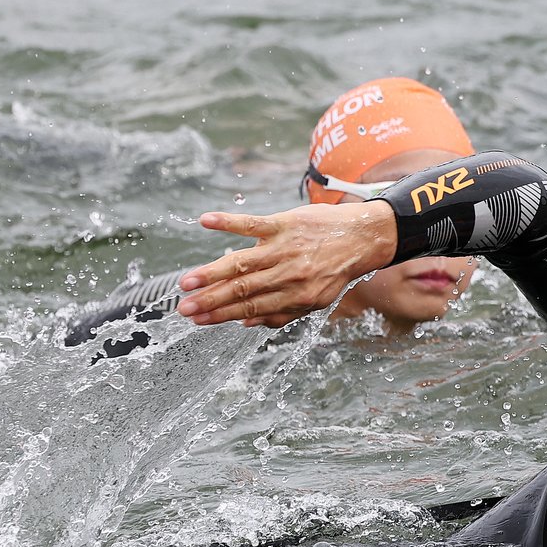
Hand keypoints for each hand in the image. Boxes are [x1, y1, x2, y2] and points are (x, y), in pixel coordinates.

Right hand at [176, 201, 396, 327]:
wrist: (363, 238)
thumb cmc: (334, 271)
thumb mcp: (316, 300)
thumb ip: (282, 314)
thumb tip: (244, 324)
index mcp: (296, 297)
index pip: (251, 308)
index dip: (222, 316)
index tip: (197, 321)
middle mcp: (289, 275)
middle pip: (243, 290)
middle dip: (211, 301)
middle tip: (183, 309)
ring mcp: (286, 248)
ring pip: (243, 263)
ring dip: (212, 272)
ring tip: (187, 281)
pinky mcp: (285, 224)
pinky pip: (253, 223)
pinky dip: (229, 223)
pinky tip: (206, 222)